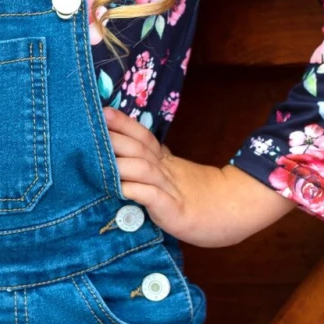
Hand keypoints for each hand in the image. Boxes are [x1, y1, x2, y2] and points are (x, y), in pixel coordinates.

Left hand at [105, 109, 292, 247]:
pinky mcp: (174, 211)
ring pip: (142, 169)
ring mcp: (170, 189)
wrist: (235, 210)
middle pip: (137, 148)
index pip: (142, 136)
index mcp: (165, 160)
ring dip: (119, 163)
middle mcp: (165, 170)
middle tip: (88, 130)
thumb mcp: (174, 174)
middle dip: (113, 138)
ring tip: (96, 159)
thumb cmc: (200, 196)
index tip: (102, 112)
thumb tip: (125, 153)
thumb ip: (153, 163)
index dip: (123, 124)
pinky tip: (120, 188)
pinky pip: (152, 197)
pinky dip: (135, 191)